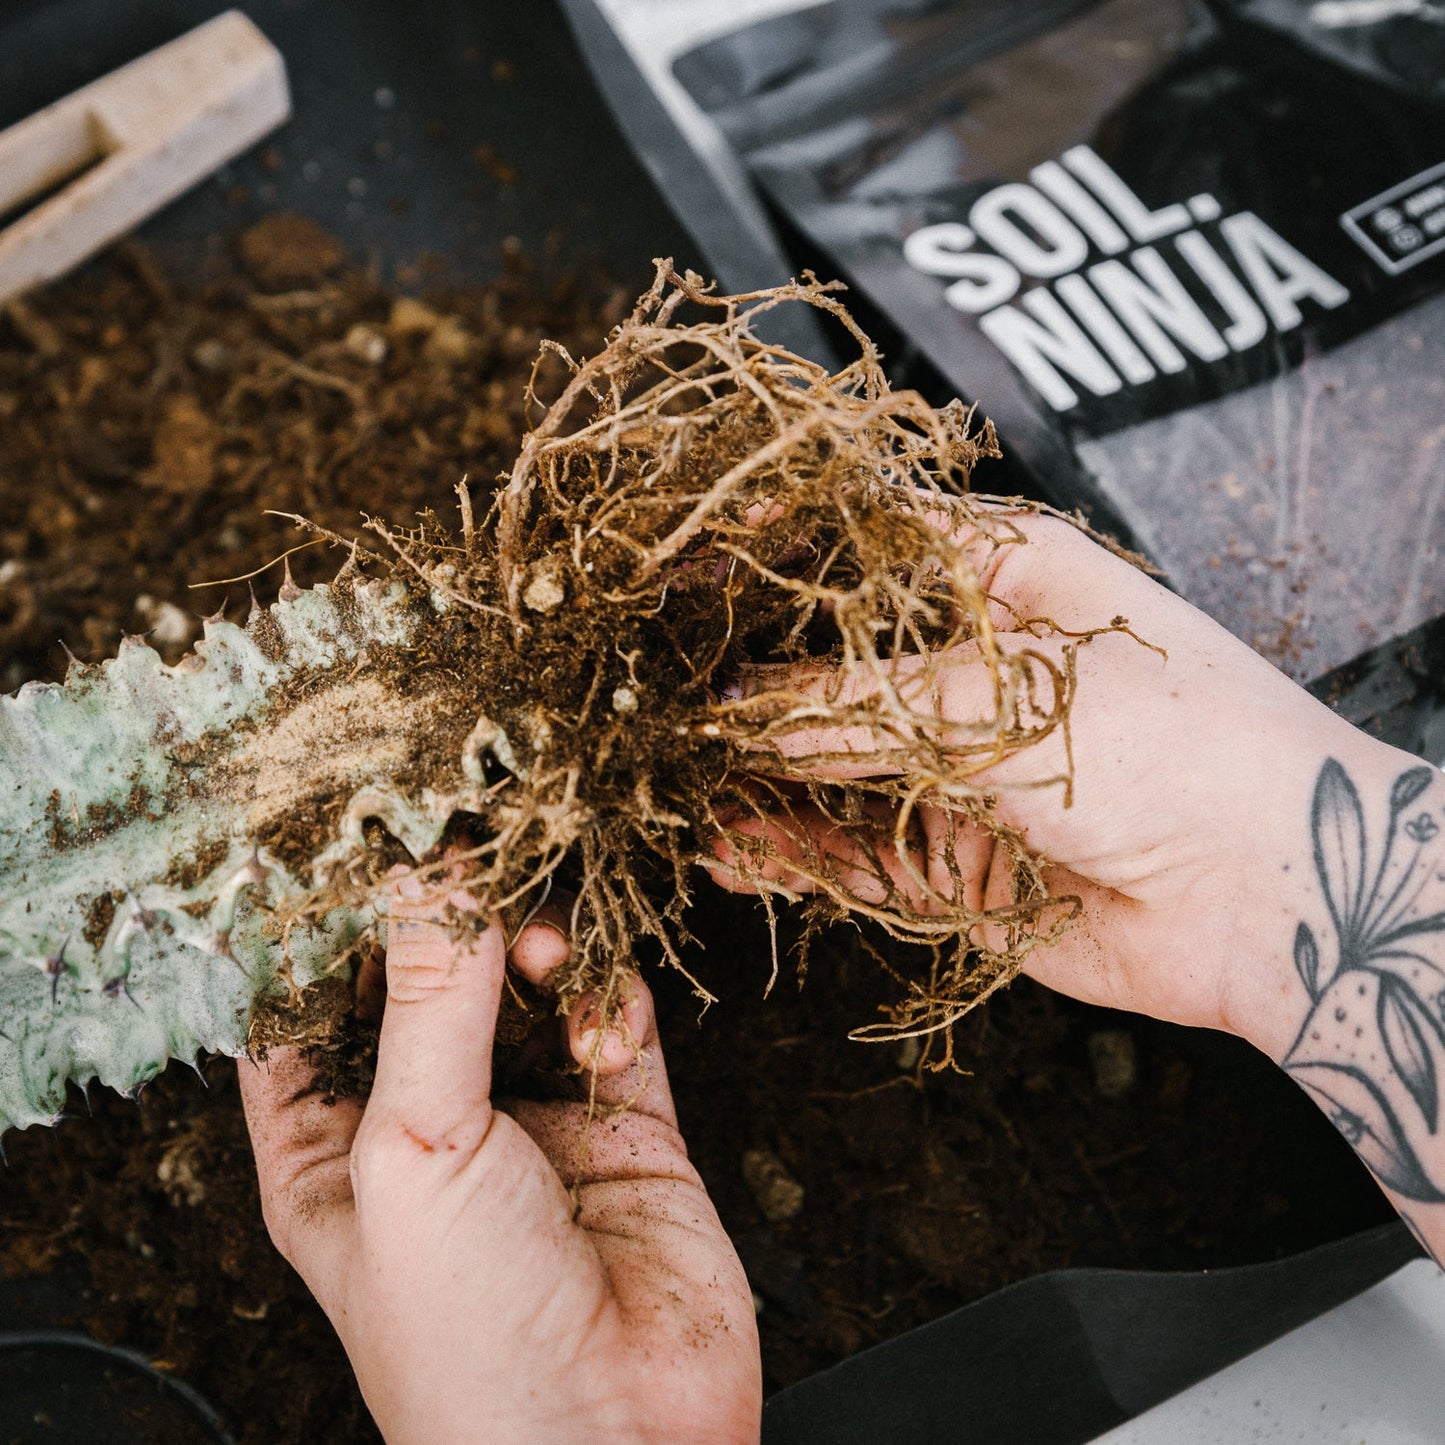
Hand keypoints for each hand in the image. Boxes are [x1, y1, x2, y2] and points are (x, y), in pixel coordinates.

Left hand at [239, 871, 760, 1442]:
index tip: (372, 841)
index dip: (337, 928)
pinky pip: (615, 1019)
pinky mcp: (623, 1123)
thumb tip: (430, 871)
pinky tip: (603, 1028)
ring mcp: (533, 1119)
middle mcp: (432, 1123)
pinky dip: (612, 999)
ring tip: (543, 956)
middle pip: (433, 979)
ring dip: (539, 952)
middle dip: (454, 922)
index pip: (316, 1006)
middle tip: (478, 863)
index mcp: (335, 1146)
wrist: (619, 1443)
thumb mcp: (414, 1150)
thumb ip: (433, 1001)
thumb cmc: (468, 1339)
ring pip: (530, 986)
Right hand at [710, 509, 1402, 1060]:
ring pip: (825, 768)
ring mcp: (960, 770)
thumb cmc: (1172, 741)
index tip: (678, 573)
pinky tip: (726, 846)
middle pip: (828, 670)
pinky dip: (788, 851)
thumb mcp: (993, 693)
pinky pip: (850, 853)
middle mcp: (970, 669)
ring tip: (670, 777)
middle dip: (744, 684)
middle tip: (653, 692)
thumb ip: (851, 708)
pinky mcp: (955, 862)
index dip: (766, 559)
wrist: (1277, 895)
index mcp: (999, 579)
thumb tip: (736, 709)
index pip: (856, 550)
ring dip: (752, 777)